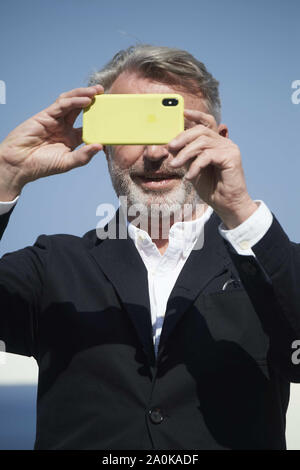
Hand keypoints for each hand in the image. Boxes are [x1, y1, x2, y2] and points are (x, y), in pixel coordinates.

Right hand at [0, 85, 103, 199]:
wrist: (19, 164)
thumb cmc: (41, 166)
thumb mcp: (67, 163)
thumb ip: (83, 156)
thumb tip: (100, 146)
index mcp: (71, 139)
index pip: (88, 126)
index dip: (99, 120)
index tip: (112, 115)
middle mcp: (64, 127)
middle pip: (81, 109)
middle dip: (93, 101)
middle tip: (106, 94)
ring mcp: (55, 120)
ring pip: (72, 102)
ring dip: (84, 95)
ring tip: (97, 91)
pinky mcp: (46, 115)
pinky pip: (62, 105)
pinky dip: (74, 101)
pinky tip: (85, 100)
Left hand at [167, 109, 257, 228]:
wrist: (227, 204)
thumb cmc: (211, 188)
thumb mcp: (194, 168)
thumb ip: (187, 156)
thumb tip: (171, 145)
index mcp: (216, 142)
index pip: (207, 123)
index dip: (195, 115)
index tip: (181, 113)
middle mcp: (224, 142)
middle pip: (201, 130)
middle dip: (183, 137)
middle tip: (170, 147)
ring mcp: (229, 148)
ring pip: (203, 142)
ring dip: (185, 153)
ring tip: (174, 165)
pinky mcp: (231, 157)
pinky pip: (208, 156)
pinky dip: (195, 165)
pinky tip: (189, 176)